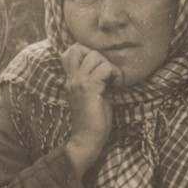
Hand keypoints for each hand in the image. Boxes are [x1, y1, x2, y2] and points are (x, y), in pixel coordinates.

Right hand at [60, 43, 118, 175]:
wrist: (87, 139)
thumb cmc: (93, 120)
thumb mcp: (92, 94)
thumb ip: (94, 80)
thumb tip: (107, 67)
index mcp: (71, 79)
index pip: (71, 51)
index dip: (87, 51)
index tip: (100, 66)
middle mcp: (72, 78)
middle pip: (81, 48)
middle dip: (100, 57)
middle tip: (108, 74)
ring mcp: (79, 82)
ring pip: (95, 56)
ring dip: (109, 66)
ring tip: (113, 81)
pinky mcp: (89, 88)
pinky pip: (105, 68)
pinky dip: (115, 74)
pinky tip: (116, 85)